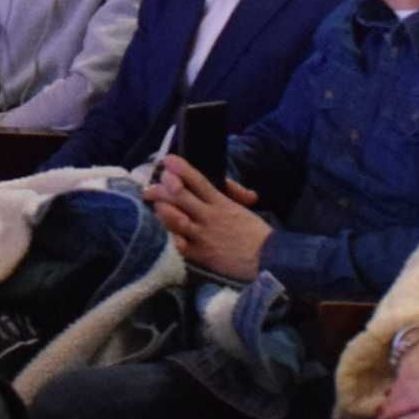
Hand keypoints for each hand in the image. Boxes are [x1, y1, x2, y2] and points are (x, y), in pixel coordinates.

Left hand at [144, 153, 266, 281]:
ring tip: (155, 206)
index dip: (182, 169)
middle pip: (181, 196)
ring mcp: (203, 236)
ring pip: (176, 219)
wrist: (269, 259)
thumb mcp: (241, 210)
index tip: (167, 159)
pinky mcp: (201, 255)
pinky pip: (179, 246)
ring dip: (163, 211)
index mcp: (222, 203)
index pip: (199, 181)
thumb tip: (221, 186)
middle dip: (162, 188)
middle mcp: (210, 217)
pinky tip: (161, 234)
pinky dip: (170, 239)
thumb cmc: (256, 234)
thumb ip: (227, 197)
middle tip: (149, 186)